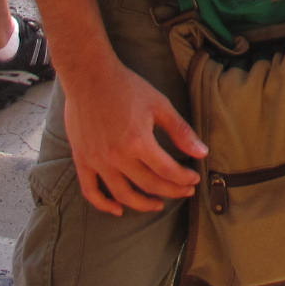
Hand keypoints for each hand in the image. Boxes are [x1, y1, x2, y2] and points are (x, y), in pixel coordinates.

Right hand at [64, 53, 208, 215]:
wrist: (89, 76)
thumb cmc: (127, 87)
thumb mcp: (159, 105)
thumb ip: (181, 131)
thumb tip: (202, 153)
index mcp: (138, 142)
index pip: (167, 171)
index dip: (184, 179)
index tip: (194, 180)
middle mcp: (117, 157)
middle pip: (149, 185)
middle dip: (172, 191)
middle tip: (184, 191)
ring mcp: (97, 161)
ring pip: (122, 195)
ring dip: (143, 204)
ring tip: (158, 204)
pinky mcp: (82, 160)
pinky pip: (91, 191)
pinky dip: (104, 204)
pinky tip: (118, 209)